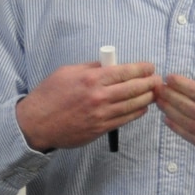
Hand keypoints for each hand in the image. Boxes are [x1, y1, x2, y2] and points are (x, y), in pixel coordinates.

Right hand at [16, 60, 158, 150]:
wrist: (36, 123)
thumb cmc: (48, 96)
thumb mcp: (66, 72)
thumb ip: (90, 68)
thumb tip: (109, 65)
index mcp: (91, 79)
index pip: (125, 71)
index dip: (141, 68)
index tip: (150, 67)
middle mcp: (98, 96)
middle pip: (134, 88)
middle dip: (150, 83)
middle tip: (158, 80)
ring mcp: (101, 115)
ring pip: (133, 105)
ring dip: (147, 98)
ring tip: (154, 93)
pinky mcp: (100, 129)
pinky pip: (124, 120)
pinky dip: (136, 113)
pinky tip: (142, 108)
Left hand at [155, 41, 194, 168]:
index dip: (181, 84)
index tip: (169, 78)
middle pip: (186, 105)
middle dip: (170, 95)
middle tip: (156, 88)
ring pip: (184, 121)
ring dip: (169, 110)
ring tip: (158, 101)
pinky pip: (189, 137)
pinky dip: (177, 128)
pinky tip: (168, 121)